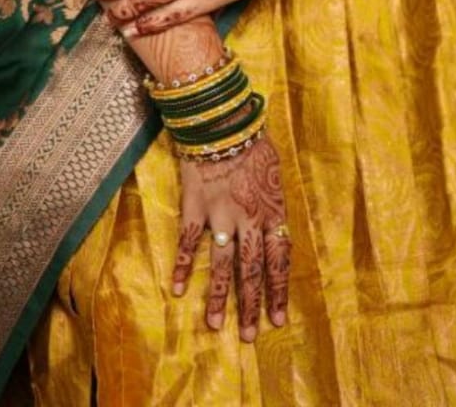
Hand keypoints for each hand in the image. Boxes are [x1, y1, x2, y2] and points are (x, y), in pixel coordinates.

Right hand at [173, 134, 290, 341]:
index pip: (278, 260)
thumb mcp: (274, 172)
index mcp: (272, 210)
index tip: (278, 319)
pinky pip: (188, 242)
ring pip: (222, 263)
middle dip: (251, 305)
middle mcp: (249, 218)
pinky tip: (177, 289)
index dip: (278, 291)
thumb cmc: (252, 141)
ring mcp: (221, 213)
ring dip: (219, 297)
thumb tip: (277, 233)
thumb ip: (273, 205)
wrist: (221, 118)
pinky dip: (182, 266)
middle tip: (250, 336)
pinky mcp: (196, 205)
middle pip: (252, 269)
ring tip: (215, 326)